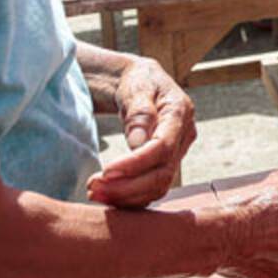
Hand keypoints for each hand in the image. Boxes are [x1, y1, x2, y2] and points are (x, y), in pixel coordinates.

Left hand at [87, 58, 196, 207]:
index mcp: (180, 112)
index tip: (106, 171)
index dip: (135, 164)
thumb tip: (138, 144)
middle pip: (162, 174)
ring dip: (126, 196)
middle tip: (93, 187)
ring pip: (158, 186)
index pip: (162, 147)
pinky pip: (152, 188)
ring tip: (94, 192)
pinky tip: (107, 194)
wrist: (143, 83)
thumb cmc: (139, 81)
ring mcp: (178, 153)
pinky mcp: (167, 164)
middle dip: (127, 186)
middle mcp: (184, 136)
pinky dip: (129, 197)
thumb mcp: (137, 87)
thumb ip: (139, 113)